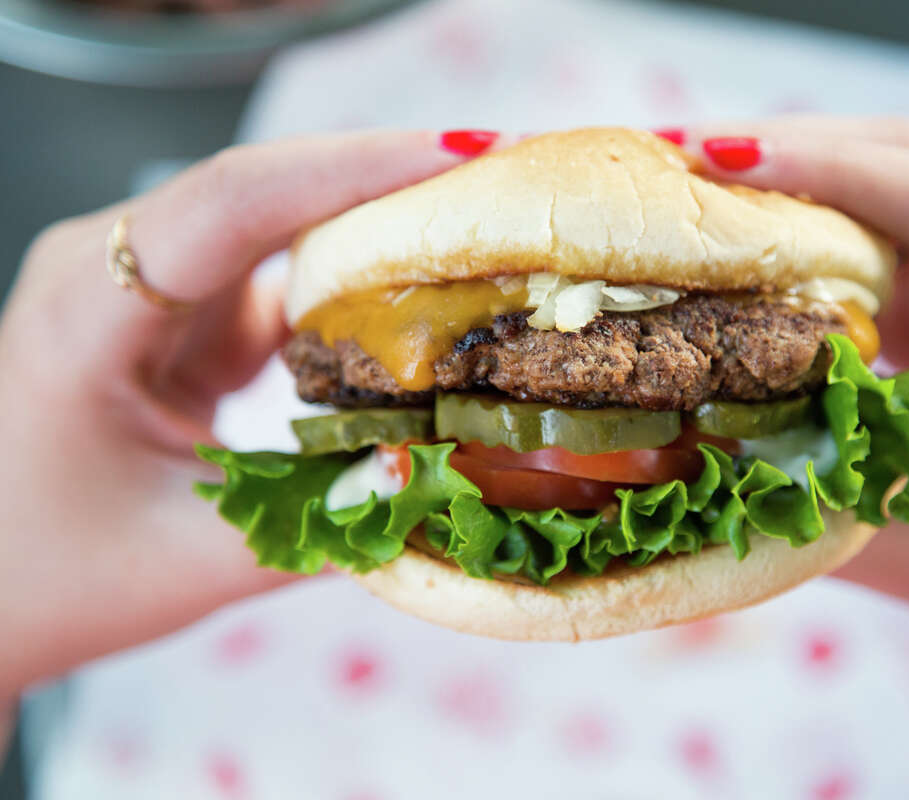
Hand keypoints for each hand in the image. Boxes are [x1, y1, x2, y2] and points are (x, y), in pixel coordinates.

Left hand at [0, 130, 498, 701]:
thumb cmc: (39, 574)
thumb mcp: (187, 559)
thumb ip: (322, 526)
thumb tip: (445, 481)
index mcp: (89, 310)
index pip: (234, 200)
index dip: (352, 169)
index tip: (460, 155)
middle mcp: (116, 272)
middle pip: (270, 192)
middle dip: (390, 179)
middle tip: (502, 183)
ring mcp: (155, 291)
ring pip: (285, 227)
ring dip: (382, 228)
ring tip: (482, 232)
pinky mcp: (188, 317)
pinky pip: (288, 278)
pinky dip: (359, 287)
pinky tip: (425, 298)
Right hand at [681, 116, 908, 797]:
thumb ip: (805, 497)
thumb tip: (684, 455)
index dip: (835, 171)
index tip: (724, 161)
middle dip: (794, 151)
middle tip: (676, 162)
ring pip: (899, 177)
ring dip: (798, 172)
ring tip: (695, 181)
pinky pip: (891, 220)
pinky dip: (814, 213)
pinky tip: (747, 227)